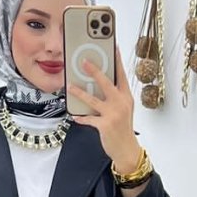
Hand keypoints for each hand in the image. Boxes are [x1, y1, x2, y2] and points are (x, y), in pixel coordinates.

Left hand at [67, 53, 140, 172]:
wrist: (127, 150)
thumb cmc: (123, 128)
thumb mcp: (123, 109)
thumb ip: (114, 96)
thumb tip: (98, 84)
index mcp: (126, 97)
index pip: (121, 75)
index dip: (117, 60)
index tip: (113, 47)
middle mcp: (121, 103)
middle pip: (106, 82)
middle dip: (94, 71)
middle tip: (84, 61)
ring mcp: (113, 114)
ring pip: (93, 99)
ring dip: (79, 92)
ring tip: (70, 86)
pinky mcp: (105, 125)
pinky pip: (89, 118)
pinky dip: (81, 117)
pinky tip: (74, 115)